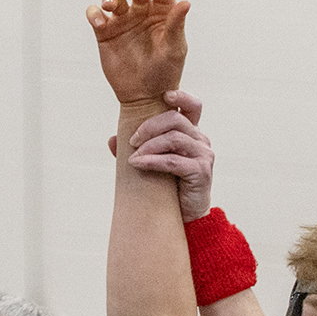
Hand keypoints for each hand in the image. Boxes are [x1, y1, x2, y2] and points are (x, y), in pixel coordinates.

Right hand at [87, 0, 189, 103]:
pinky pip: (97, 15)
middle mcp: (142, 12)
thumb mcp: (174, 50)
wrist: (144, 98)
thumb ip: (176, 25)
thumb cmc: (164, 75)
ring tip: (110, 6)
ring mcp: (123, 21)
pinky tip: (99, 21)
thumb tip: (185, 3)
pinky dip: (95, 14)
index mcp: (162, 12)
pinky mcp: (106, 33)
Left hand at [129, 90, 213, 221]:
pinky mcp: (201, 171)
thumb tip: (112, 140)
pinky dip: (152, 161)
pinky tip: (137, 164)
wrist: (186, 219)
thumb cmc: (169, 191)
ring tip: (133, 157)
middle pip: (175, 119)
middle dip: (149, 127)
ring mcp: (204, 155)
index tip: (163, 95)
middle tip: (132, 141)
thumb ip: (137, 150)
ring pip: (173, 138)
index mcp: (192, 134)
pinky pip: (173, 160)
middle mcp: (200, 141)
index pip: (192, 106)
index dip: (180, 96)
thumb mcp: (152, 165)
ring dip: (148, 146)